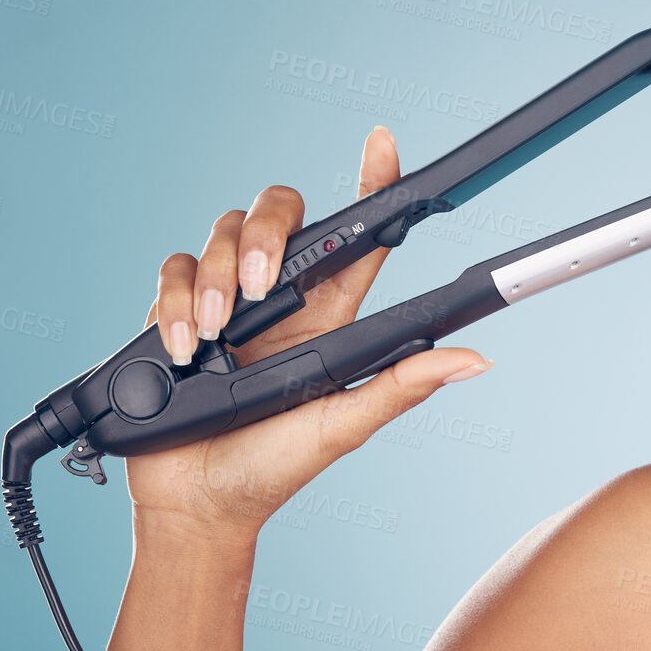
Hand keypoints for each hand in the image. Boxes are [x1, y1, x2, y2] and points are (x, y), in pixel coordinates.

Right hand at [126, 125, 491, 543]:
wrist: (199, 506)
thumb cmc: (277, 467)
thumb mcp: (344, 427)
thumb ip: (401, 387)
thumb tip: (475, 360)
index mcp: (333, 314)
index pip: (361, 235)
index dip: (374, 184)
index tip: (382, 144)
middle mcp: (283, 297)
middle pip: (284, 213)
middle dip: (268, 234)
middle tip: (261, 287)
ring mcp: (228, 300)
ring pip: (225, 233)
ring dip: (217, 279)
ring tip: (213, 338)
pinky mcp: (176, 312)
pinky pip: (174, 270)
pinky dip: (174, 302)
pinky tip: (181, 348)